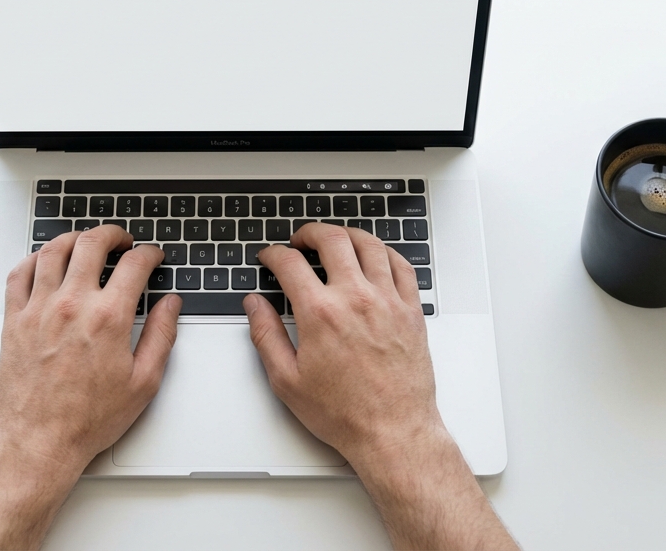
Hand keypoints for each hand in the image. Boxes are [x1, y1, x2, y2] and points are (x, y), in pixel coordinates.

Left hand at [0, 226, 181, 550]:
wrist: (39, 440)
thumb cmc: (87, 419)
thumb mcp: (143, 383)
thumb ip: (161, 336)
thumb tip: (171, 306)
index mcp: (108, 318)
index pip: (134, 265)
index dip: (149, 254)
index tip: (152, 256)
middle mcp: (72, 306)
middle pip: (92, 244)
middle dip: (112, 234)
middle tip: (121, 240)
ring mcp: (39, 310)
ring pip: (54, 251)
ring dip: (74, 238)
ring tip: (86, 242)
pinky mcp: (15, 320)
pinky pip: (19, 274)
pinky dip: (34, 259)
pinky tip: (44, 261)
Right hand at [245, 223, 441, 466]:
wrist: (393, 431)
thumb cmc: (344, 413)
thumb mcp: (287, 380)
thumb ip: (266, 335)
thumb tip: (254, 305)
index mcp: (320, 314)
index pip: (290, 264)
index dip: (273, 254)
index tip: (270, 257)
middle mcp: (355, 299)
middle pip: (331, 240)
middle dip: (309, 233)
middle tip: (300, 240)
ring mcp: (388, 301)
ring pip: (369, 245)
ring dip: (347, 235)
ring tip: (335, 240)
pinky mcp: (411, 311)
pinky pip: (401, 266)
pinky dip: (385, 252)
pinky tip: (375, 256)